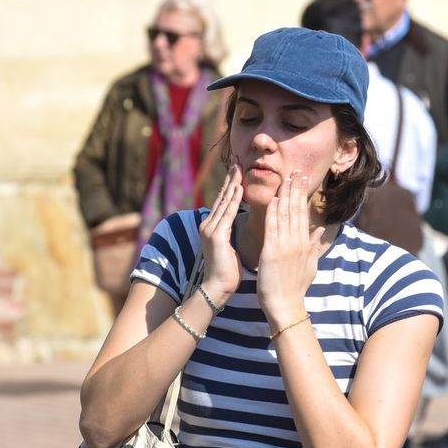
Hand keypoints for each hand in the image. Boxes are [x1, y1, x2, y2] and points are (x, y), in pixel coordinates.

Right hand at [197, 166, 243, 303]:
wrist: (217, 288)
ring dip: (232, 183)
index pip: (223, 201)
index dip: (231, 184)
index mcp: (213, 227)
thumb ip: (231, 231)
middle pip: (222, 196)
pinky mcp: (216, 236)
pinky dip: (233, 200)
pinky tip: (238, 188)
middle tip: (237, 159)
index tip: (238, 168)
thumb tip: (238, 222)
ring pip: (224, 201)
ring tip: (239, 167)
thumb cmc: (226, 271)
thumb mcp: (229, 246)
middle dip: (230, 177)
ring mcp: (211, 229)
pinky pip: (227, 214)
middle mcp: (208, 225)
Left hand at [257, 172, 324, 323]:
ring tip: (287, 178)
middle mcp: (297, 242)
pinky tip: (274, 199)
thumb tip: (319, 231)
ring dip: (286, 195)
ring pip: (286, 215)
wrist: (286, 306)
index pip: (304, 214)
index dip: (303, 195)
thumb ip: (314, 246)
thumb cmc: (295, 288)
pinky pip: (273, 228)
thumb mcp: (310, 266)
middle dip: (297, 189)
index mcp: (305, 244)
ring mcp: (286, 247)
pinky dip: (274, 213)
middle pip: (297, 210)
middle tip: (297, 170)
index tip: (302, 179)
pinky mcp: (273, 252)